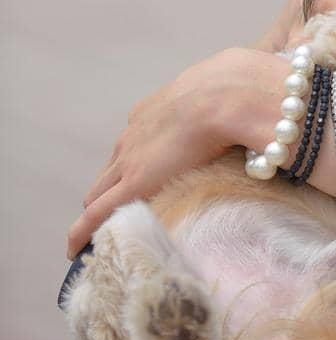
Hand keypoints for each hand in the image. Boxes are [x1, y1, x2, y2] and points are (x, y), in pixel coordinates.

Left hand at [66, 47, 251, 259]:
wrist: (229, 95)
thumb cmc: (236, 90)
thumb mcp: (225, 93)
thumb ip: (228, 103)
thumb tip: (255, 103)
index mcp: (153, 111)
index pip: (135, 142)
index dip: (134, 162)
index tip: (139, 175)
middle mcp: (133, 134)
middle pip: (111, 169)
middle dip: (109, 189)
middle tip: (115, 211)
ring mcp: (128, 159)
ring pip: (99, 191)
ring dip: (99, 209)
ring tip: (99, 231)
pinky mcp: (131, 184)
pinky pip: (96, 214)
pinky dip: (82, 231)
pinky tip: (76, 249)